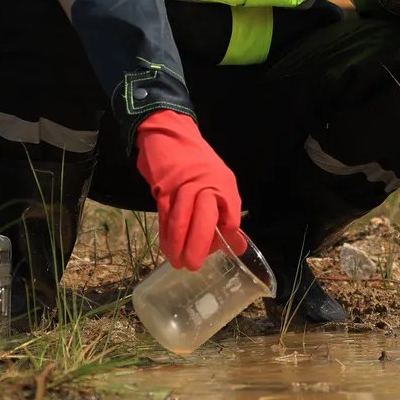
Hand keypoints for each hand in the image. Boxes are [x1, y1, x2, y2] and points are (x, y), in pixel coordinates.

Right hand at [134, 111, 244, 270]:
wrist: (169, 133)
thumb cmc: (194, 163)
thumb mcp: (218, 182)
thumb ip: (225, 212)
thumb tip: (236, 244)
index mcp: (224, 185)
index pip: (230, 217)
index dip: (223, 238)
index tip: (216, 252)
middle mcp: (207, 185)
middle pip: (205, 221)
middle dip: (198, 246)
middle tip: (193, 266)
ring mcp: (183, 186)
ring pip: (182, 221)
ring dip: (178, 245)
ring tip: (178, 262)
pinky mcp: (163, 188)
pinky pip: (165, 216)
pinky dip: (166, 234)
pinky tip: (167, 247)